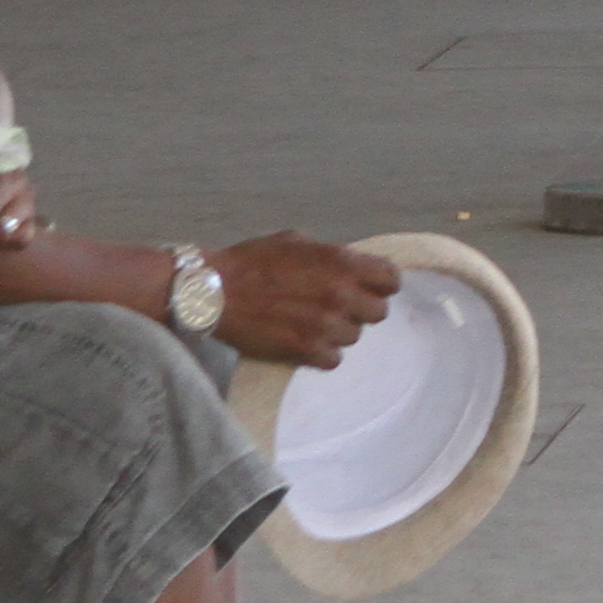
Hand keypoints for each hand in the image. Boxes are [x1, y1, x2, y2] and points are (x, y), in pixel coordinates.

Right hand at [204, 231, 399, 367]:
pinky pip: (333, 359)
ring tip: (315, 323)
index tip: (370, 287)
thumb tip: (352, 266)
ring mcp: (324, 325)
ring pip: (354, 337)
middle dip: (361, 309)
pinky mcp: (303, 350)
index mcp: (341, 262)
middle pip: (378, 312)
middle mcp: (340, 294)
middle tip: (339, 307)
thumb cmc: (252, 261)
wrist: (211, 291)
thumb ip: (331, 256)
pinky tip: (306, 342)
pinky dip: (322, 353)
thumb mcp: (298, 243)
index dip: (382, 284)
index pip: (391, 279)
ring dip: (338, 331)